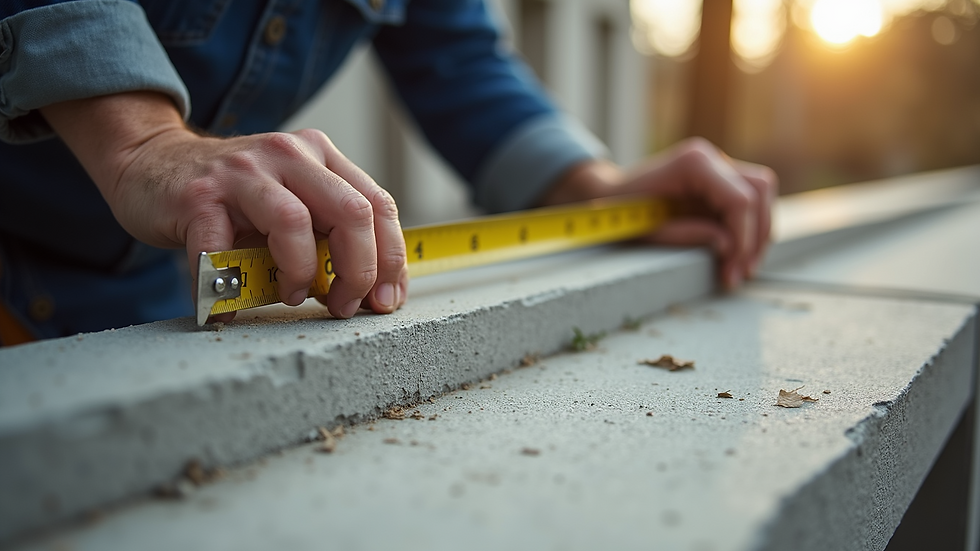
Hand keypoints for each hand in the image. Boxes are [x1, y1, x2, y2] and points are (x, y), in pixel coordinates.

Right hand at [41, 92, 407, 319]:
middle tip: (344, 306)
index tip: (387, 300)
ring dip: (302, 274)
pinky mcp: (199, 194)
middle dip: (360, 272)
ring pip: (296, 223)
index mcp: (321, 156)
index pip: (378, 206)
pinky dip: (232, 289)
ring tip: (292, 297)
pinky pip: (224, 250)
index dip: (391, 260)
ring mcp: (243, 170)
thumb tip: (371, 291)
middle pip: (352, 213)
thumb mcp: (291, 202)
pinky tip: (232, 305)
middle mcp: (289, 154)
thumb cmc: (231, 201)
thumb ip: (327, 232)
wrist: (151, 165)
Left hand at [539, 137, 776, 289]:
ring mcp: (717, 164)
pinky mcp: (719, 178)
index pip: (740, 199)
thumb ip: (688, 234)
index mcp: (693, 163)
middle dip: (756, 237)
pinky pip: (749, 199)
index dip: (743, 238)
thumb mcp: (649, 230)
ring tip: (742, 268)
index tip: (734, 269)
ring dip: (758, 233)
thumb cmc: (621, 211)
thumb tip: (728, 246)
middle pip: (759, 192)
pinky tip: (738, 254)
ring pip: (761, 193)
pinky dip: (749, 227)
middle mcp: (710, 157)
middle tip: (740, 274)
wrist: (609, 196)